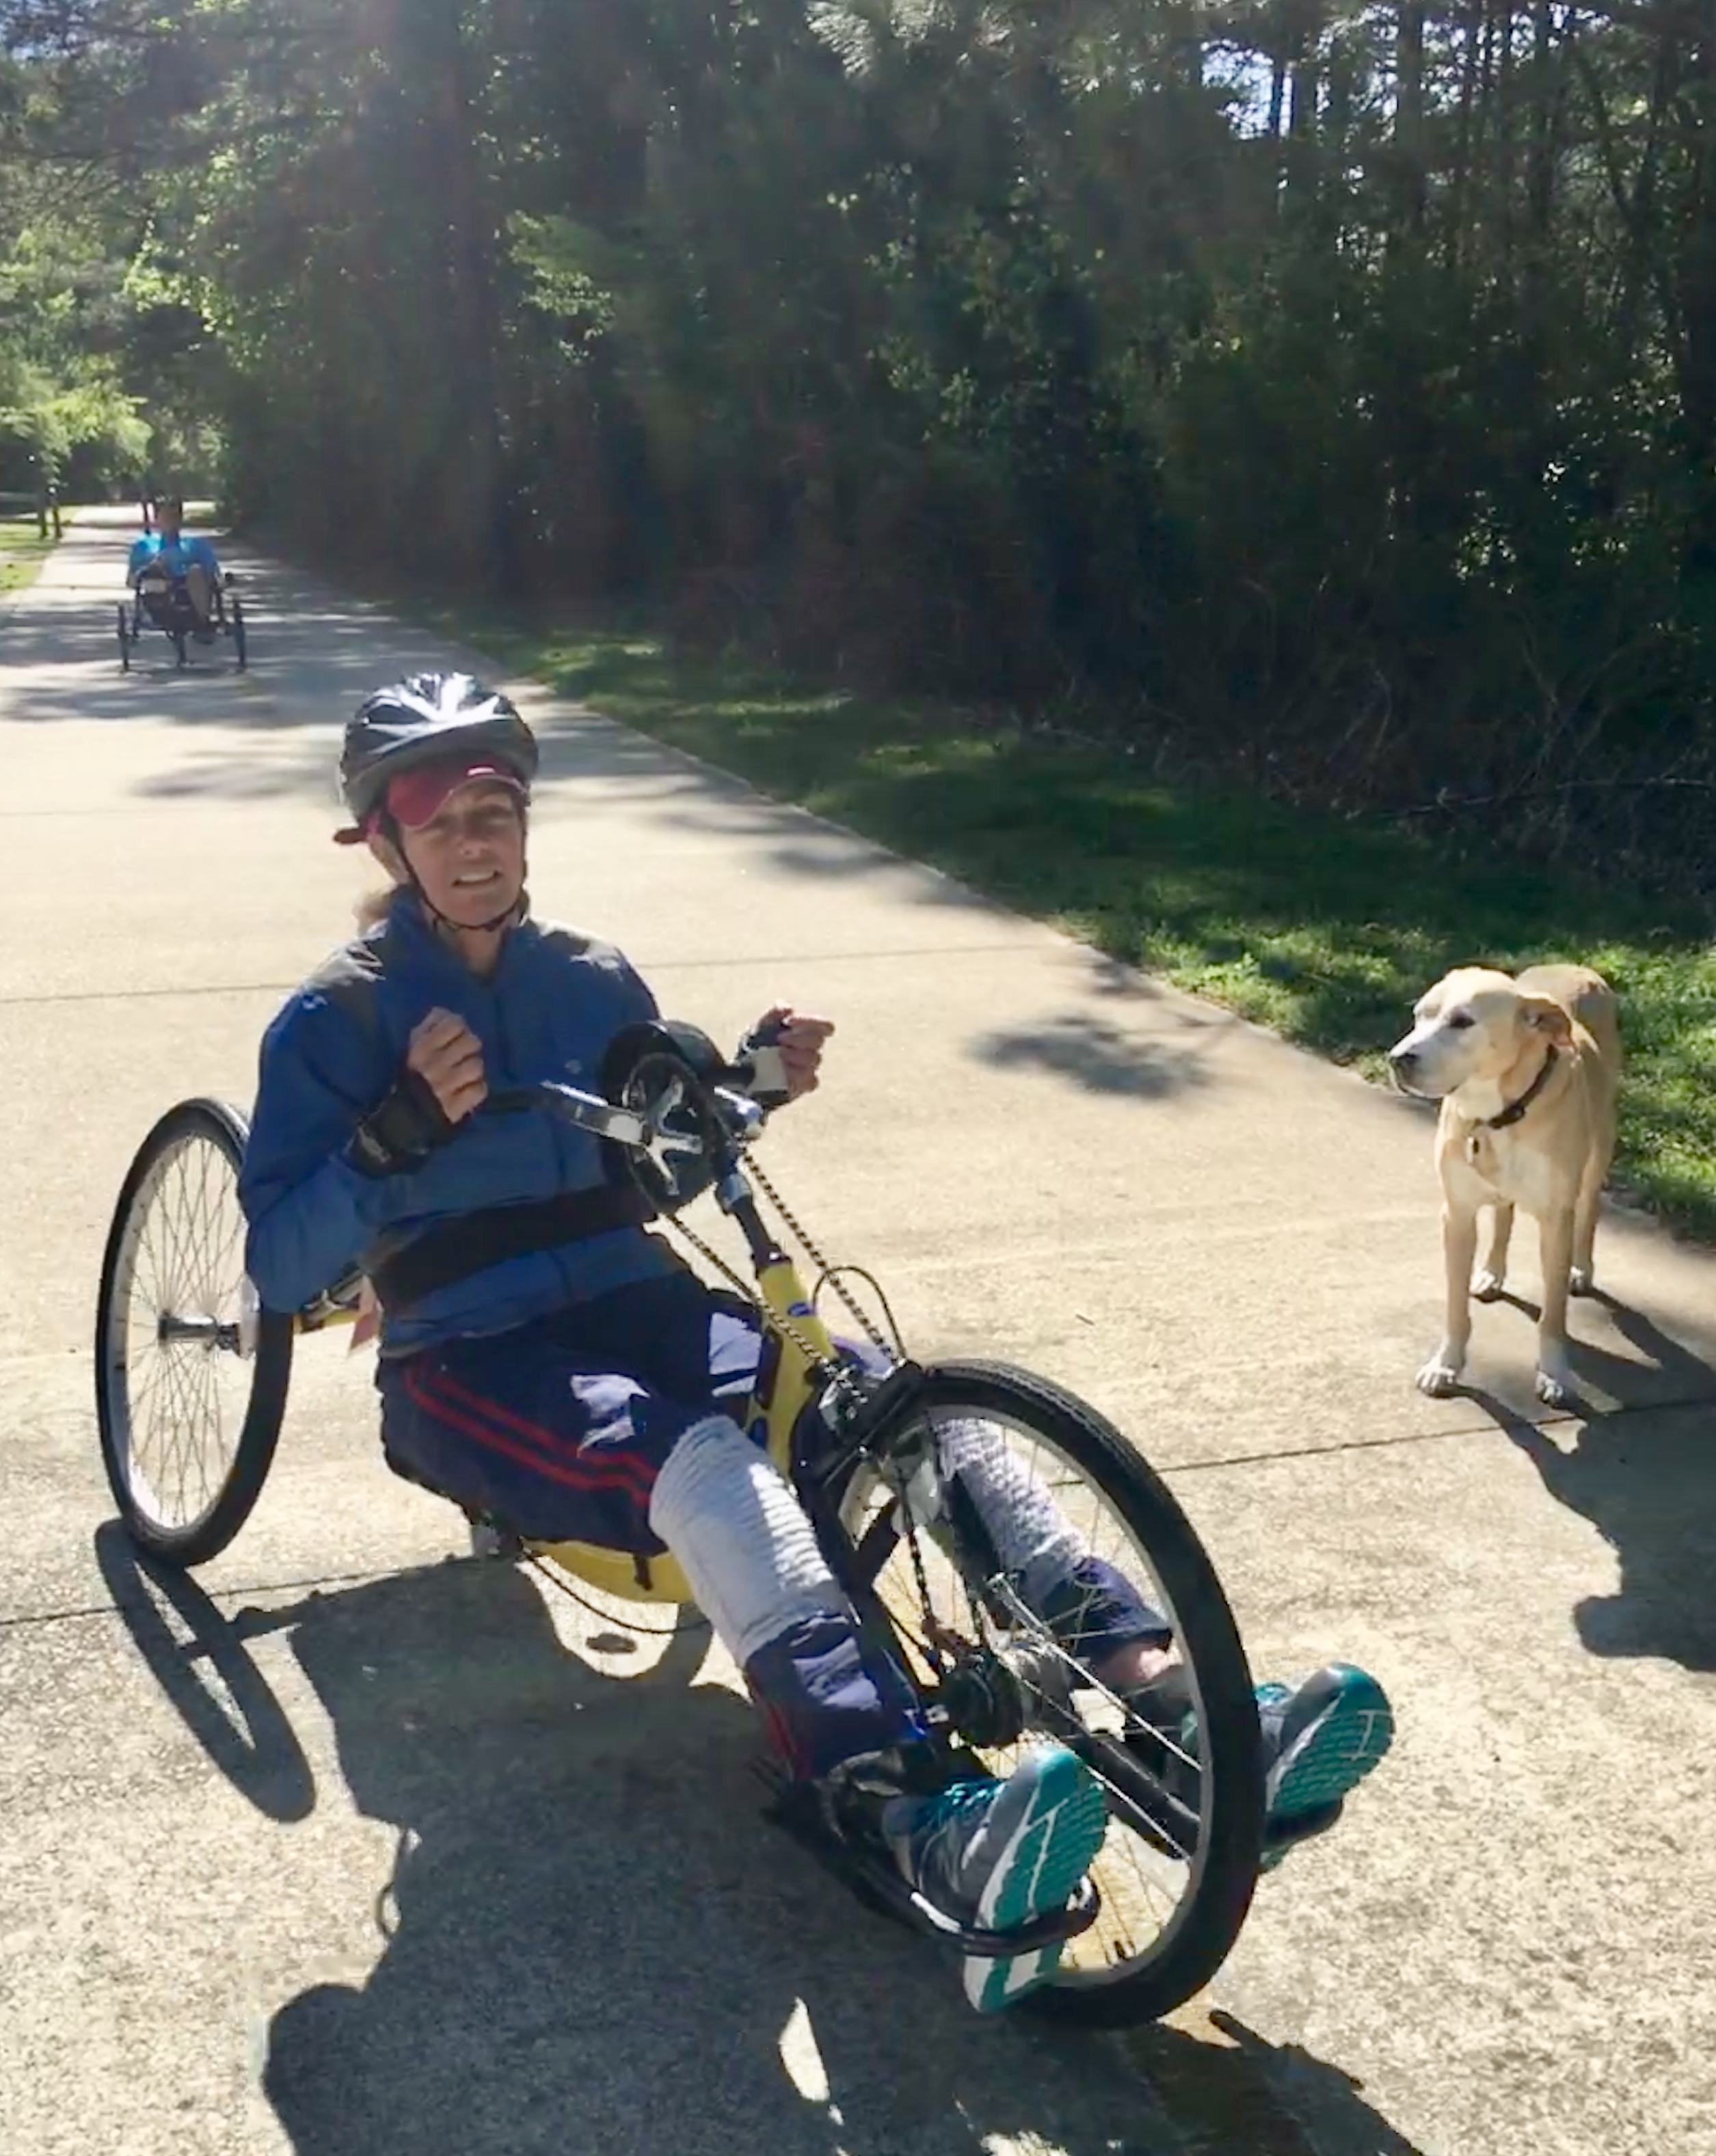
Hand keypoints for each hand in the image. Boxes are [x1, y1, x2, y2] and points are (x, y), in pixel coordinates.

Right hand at [406, 1007, 487, 1121]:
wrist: (401, 1119)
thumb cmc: (410, 1077)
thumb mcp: (412, 1048)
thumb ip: (427, 1027)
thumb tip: (444, 1012)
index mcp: (421, 1048)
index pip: (454, 1024)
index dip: (461, 1028)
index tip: (457, 1037)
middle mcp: (433, 1066)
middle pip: (472, 1042)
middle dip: (470, 1049)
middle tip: (463, 1057)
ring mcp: (445, 1087)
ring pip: (477, 1066)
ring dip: (474, 1070)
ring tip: (465, 1076)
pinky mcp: (455, 1108)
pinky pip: (479, 1090)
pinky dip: (476, 1090)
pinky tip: (467, 1091)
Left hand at [750, 1006, 834, 1099]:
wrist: (744, 1072)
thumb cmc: (755, 1047)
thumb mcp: (759, 1028)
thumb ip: (773, 1016)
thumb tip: (788, 1008)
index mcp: (805, 1032)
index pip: (825, 1026)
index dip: (811, 1022)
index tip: (790, 1022)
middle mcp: (810, 1049)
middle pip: (818, 1041)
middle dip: (797, 1038)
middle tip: (779, 1039)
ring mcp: (809, 1068)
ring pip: (814, 1059)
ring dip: (795, 1055)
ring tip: (778, 1055)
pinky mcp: (804, 1085)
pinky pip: (811, 1080)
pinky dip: (796, 1075)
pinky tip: (782, 1071)